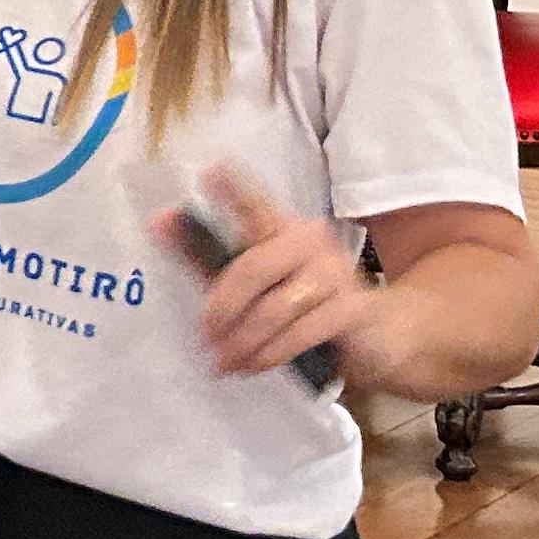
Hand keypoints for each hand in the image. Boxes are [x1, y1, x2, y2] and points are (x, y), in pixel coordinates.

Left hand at [163, 168, 371, 385]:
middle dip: (222, 308)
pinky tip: (253, 366)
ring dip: (243, 342)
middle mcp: (310, 241)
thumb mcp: (257, 279)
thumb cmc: (304, 301)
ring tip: (224, 362)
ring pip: (273, 309)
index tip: (211, 171)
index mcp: (282, 228)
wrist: (379, 335)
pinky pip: (298, 334)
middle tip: (204, 337)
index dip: (234, 190)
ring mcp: (334, 274)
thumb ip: (208, 256)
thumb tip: (159, 222)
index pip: (255, 205)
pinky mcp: (350, 310)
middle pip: (252, 268)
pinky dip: (269, 355)